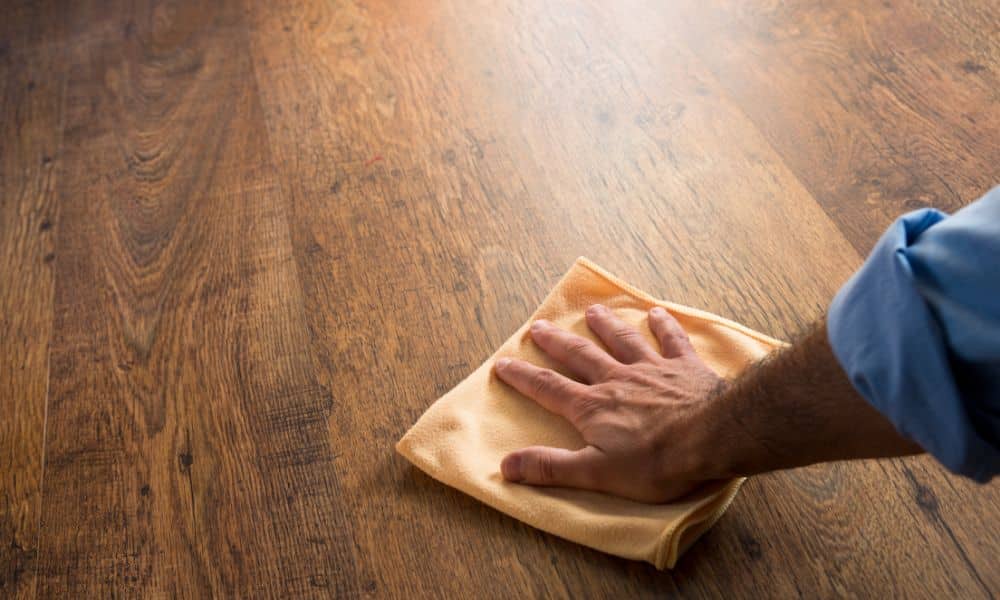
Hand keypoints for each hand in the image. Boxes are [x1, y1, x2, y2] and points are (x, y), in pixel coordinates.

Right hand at [494, 304, 727, 502]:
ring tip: (592, 311)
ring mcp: (652, 369)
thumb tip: (506, 465)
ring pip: (622, 340)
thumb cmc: (655, 462)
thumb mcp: (596, 473)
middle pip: (580, 355)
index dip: (523, 376)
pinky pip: (671, 341)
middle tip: (538, 327)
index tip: (503, 362)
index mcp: (592, 407)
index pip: (548, 388)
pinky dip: (663, 326)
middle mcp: (617, 379)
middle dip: (556, 342)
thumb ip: (551, 467)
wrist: (713, 437)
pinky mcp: (685, 367)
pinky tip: (657, 313)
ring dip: (605, 325)